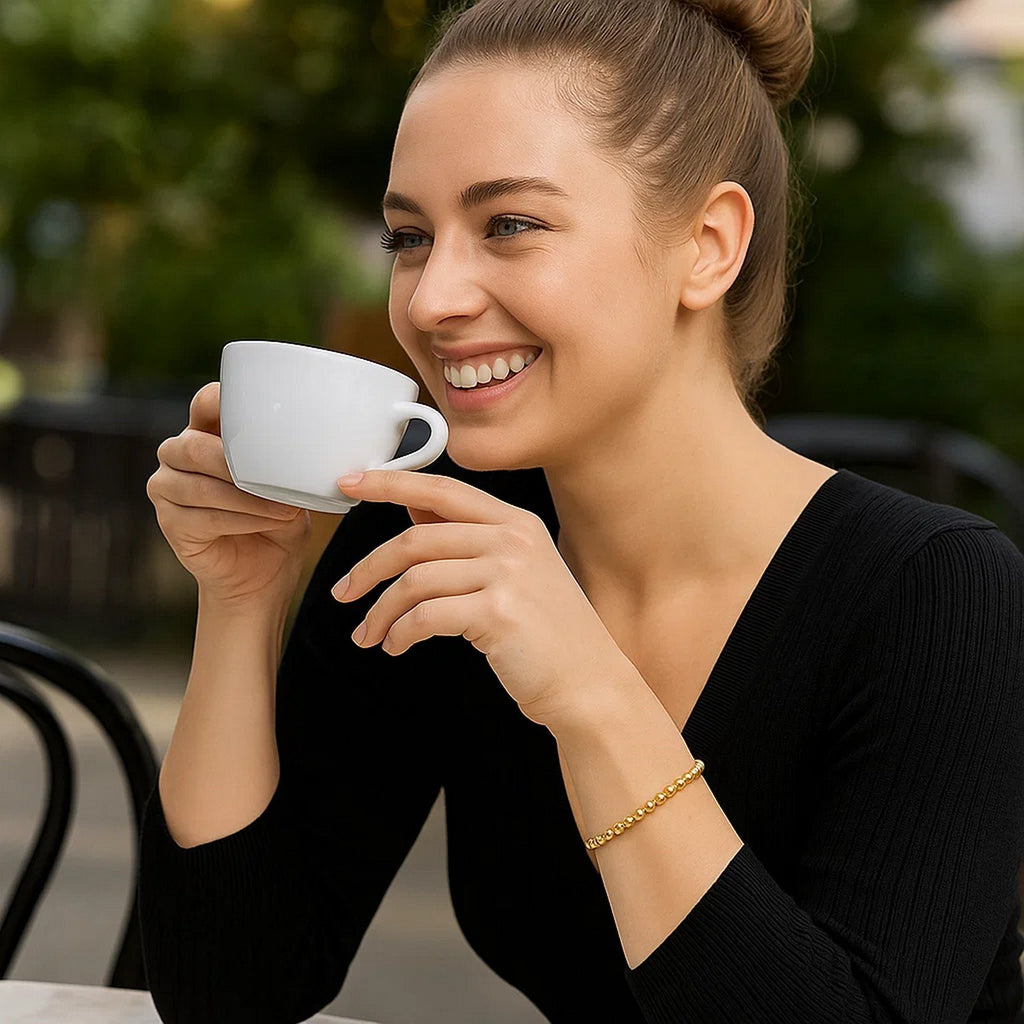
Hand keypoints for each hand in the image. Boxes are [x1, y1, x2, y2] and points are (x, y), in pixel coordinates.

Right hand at [147, 382, 311, 608]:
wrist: (266, 573)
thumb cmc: (279, 521)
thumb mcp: (292, 487)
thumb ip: (291, 465)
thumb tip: (314, 451)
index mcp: (209, 433)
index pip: (205, 403)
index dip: (221, 400)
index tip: (255, 409)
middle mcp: (179, 455)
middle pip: (192, 446)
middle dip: (235, 462)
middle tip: (275, 477)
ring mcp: (168, 488)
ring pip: (198, 485)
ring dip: (245, 498)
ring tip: (283, 509)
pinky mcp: (170, 522)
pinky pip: (201, 517)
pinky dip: (239, 520)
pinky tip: (267, 523)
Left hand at [331, 469, 633, 729]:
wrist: (589, 685)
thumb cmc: (549, 635)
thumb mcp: (515, 573)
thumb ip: (466, 539)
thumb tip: (411, 511)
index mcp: (516, 523)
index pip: (441, 489)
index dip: (390, 482)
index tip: (351, 482)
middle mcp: (512, 540)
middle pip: (416, 539)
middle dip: (368, 568)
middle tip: (343, 591)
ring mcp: (507, 575)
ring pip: (414, 580)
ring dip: (380, 611)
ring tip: (370, 634)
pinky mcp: (496, 613)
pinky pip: (425, 616)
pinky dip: (400, 633)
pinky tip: (397, 646)